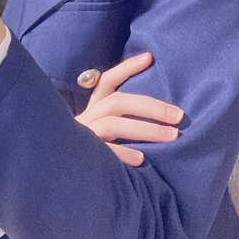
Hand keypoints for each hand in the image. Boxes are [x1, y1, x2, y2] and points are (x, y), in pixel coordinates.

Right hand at [75, 52, 183, 166]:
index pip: (107, 81)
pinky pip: (103, 152)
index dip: (127, 68)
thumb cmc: (94, 154)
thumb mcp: (105, 133)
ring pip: (113, 124)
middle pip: (117, 102)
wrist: (59, 181)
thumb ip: (123, 121)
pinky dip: (123, 153)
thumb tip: (163, 113)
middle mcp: (86, 119)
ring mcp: (82, 137)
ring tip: (172, 136)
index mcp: (93, 109)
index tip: (149, 58)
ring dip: (145, 129)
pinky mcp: (80, 157)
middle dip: (151, 107)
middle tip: (179, 116)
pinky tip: (142, 159)